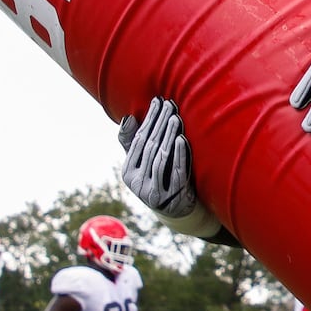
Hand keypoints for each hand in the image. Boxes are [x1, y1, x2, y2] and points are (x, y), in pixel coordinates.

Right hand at [120, 97, 198, 217]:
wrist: (176, 210)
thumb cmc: (159, 178)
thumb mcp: (143, 163)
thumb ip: (133, 143)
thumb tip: (127, 118)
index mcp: (128, 172)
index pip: (138, 140)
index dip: (148, 120)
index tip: (158, 101)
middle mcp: (137, 183)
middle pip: (149, 147)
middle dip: (160, 123)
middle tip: (170, 104)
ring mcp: (153, 192)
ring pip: (161, 158)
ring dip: (169, 135)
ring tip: (176, 117)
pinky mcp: (171, 197)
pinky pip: (175, 171)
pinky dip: (179, 154)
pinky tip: (182, 139)